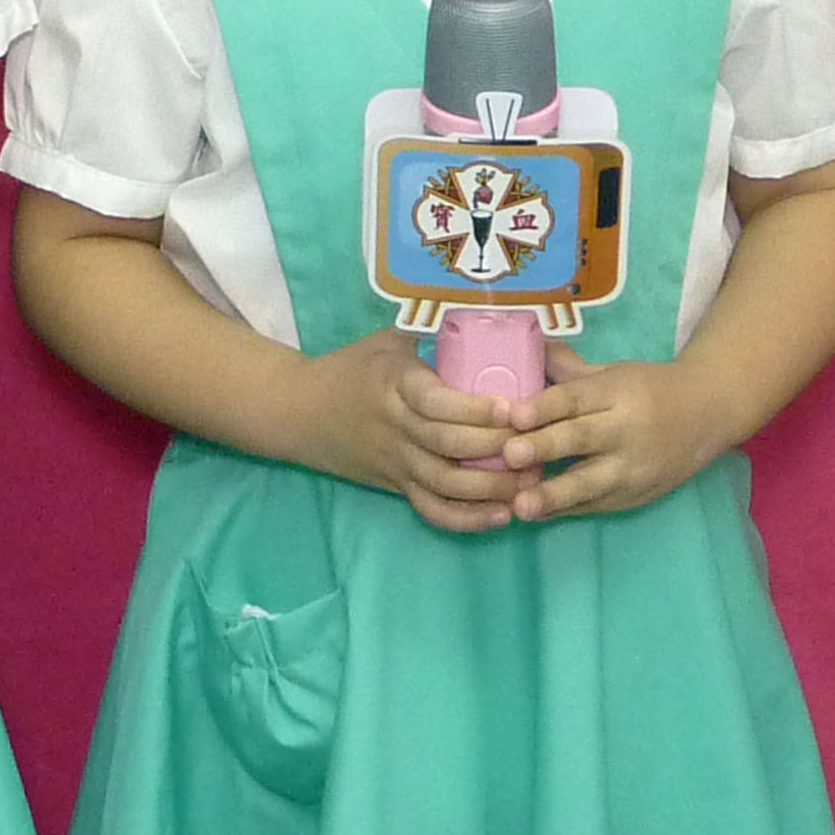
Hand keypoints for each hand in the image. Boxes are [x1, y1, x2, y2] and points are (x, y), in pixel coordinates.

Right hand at [292, 330, 523, 533]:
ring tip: (529, 483)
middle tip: (536, 445)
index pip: (434, 402)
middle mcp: (395, 427)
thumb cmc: (351, 368)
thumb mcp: (386, 341)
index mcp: (394, 385)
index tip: (510, 408)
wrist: (299, 411)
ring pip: (444, 483)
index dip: (474, 409)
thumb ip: (430, 333)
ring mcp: (396, 461)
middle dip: (495, 448)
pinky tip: (502, 516)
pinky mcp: (395, 487)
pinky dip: (467, 519)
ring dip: (490, 489)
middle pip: (447, 445)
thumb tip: (486, 315)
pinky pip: (432, 510)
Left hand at [502, 345, 730, 520]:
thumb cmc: (647, 389)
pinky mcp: (635, 497)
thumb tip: (524, 344)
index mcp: (616, 393)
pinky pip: (596, 506)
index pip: (577, 399)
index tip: (514, 415)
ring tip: (521, 507)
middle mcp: (625, 431)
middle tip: (509, 455)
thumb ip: (568, 367)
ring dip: (553, 495)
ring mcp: (632, 469)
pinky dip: (565, 511)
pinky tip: (535, 516)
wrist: (707, 415)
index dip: (545, 407)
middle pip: (581, 439)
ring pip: (590, 483)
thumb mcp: (612, 372)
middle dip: (544, 448)